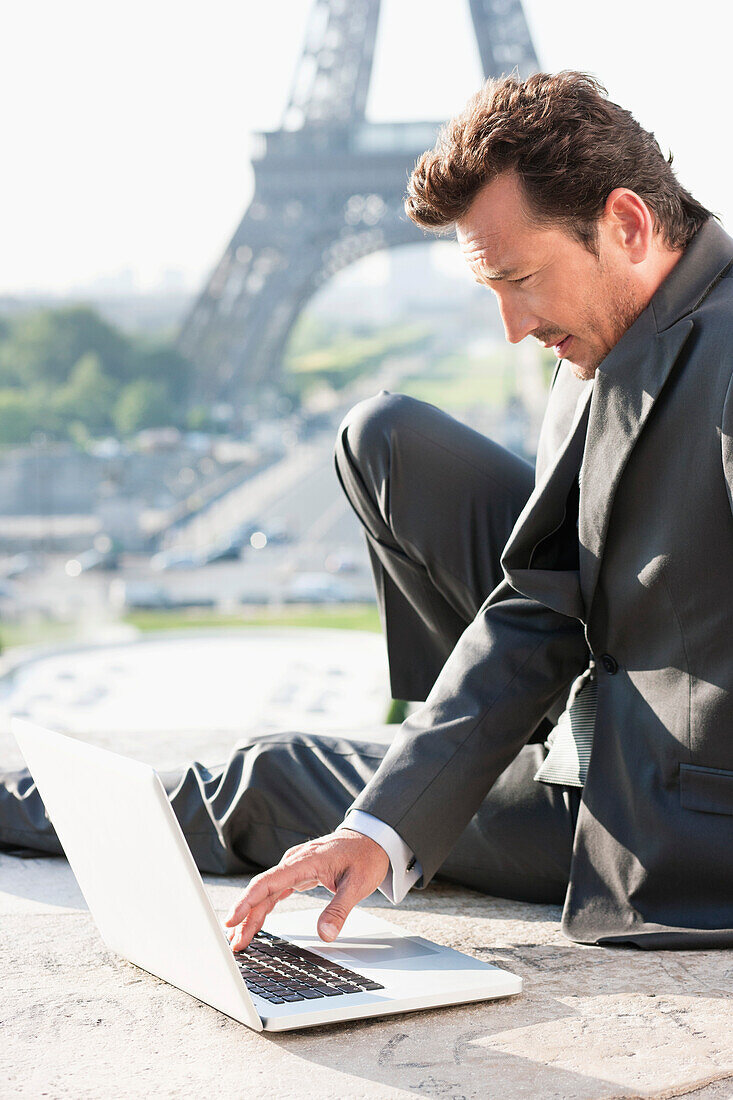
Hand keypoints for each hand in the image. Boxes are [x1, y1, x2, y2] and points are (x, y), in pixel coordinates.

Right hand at [223, 829, 388, 950]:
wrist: (371, 838)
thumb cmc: (365, 856)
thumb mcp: (358, 885)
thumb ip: (339, 909)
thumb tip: (326, 935)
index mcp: (305, 861)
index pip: (268, 882)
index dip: (246, 902)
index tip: (231, 920)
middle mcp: (294, 862)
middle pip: (261, 890)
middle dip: (244, 917)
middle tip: (233, 943)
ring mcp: (294, 867)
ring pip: (266, 892)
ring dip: (251, 915)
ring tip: (239, 939)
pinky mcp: (297, 873)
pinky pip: (274, 891)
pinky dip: (263, 907)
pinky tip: (254, 922)